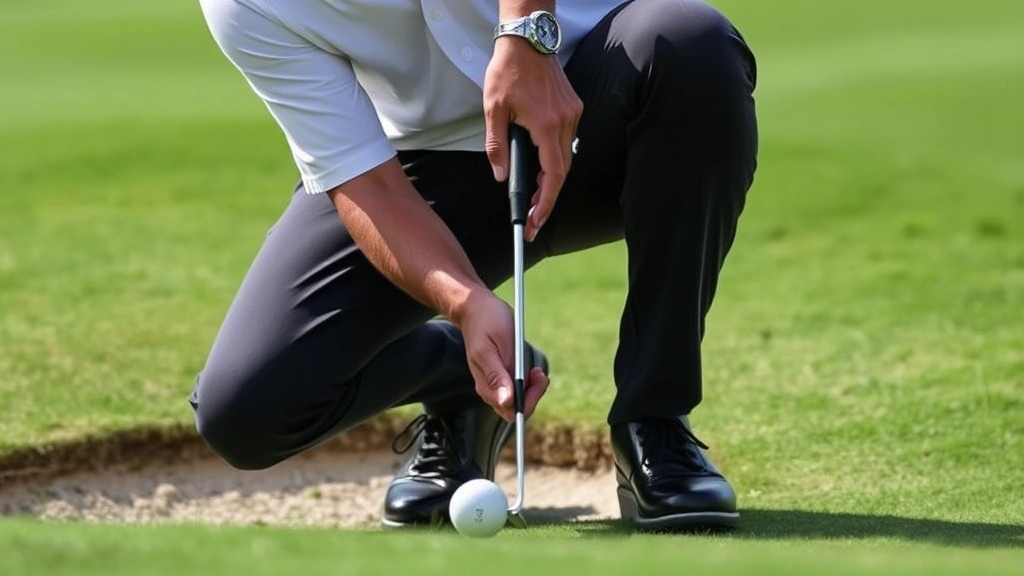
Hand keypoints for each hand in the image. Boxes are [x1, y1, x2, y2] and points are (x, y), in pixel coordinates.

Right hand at [459, 291, 549, 421]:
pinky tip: (531, 370)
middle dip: (533, 395)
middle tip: (539, 373)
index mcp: (486, 382)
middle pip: (515, 409)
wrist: (476, 310)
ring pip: (518, 402)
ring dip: (532, 389)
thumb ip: (499, 374)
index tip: (537, 377)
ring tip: (536, 370)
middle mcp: (489, 388)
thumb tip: (505, 401)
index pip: (510, 409)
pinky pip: (517, 391)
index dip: (528, 400)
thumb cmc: (488, 322)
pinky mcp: (500, 379)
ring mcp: (494, 385)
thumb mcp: (496, 343)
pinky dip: (529, 384)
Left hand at [484, 36, 582, 242]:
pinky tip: (544, 165)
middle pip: (562, 171)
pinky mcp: (573, 108)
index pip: (552, 175)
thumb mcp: (493, 110)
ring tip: (536, 196)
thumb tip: (501, 175)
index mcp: (545, 125)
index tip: (536, 220)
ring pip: (567, 157)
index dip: (546, 202)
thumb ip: (497, 146)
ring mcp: (572, 114)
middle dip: (548, 198)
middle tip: (533, 217)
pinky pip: (568, 141)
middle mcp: (564, 122)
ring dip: (552, 179)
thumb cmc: (508, 71)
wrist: (527, 41)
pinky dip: (556, 158)